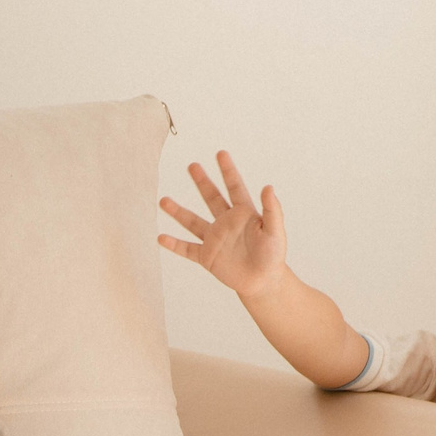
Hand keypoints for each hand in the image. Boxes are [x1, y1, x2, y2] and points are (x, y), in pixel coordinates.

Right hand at [158, 151, 288, 298]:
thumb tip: (268, 187)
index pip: (234, 187)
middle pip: (211, 198)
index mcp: (243, 213)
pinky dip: (174, 244)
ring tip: (163, 200)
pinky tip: (161, 238)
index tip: (220, 153)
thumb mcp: (274, 231)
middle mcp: (226, 223)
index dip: (228, 170)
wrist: (263, 282)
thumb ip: (272, 210)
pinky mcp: (207, 257)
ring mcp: (214, 239)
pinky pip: (187, 249)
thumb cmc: (273, 256)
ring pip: (193, 222)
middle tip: (192, 166)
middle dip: (202, 181)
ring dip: (178, 212)